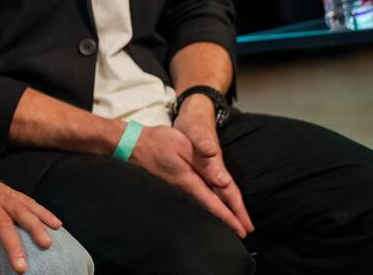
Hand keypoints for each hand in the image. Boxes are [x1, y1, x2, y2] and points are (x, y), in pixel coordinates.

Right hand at [129, 122, 250, 237]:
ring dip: (218, 213)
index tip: (243, 229)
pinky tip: (208, 205)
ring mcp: (176, 188)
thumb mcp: (183, 146)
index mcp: (190, 181)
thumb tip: (224, 180)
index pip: (215, 203)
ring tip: (231, 221)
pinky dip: (206, 204)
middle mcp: (184, 189)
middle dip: (228, 220)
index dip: (230, 217)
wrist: (129, 144)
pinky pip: (193, 198)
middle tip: (243, 231)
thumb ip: (204, 162)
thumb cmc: (157, 142)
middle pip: (210, 207)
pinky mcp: (171, 184)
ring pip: (202, 204)